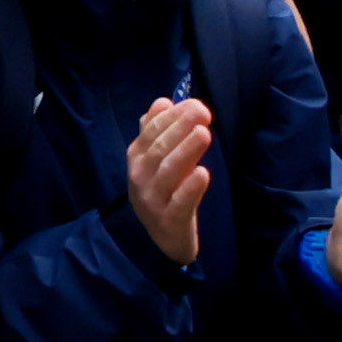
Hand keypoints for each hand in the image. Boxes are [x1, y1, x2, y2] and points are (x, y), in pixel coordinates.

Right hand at [124, 94, 215, 267]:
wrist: (158, 240)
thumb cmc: (162, 193)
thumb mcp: (155, 162)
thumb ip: (156, 132)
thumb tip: (163, 101)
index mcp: (137, 158)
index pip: (150, 131)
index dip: (170, 116)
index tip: (194, 102)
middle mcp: (140, 176)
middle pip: (159, 148)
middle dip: (180, 128)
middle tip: (202, 111)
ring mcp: (153, 199)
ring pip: (168, 172)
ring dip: (186, 151)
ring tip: (204, 133)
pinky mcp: (170, 220)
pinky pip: (180, 202)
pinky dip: (190, 188)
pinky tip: (203, 174)